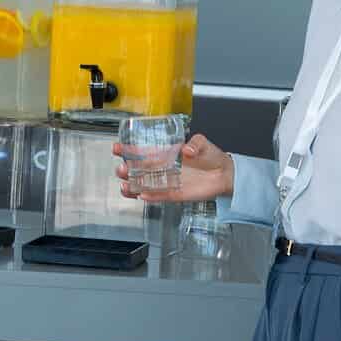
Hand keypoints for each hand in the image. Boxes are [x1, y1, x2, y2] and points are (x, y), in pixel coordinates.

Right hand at [114, 133, 232, 203]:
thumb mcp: (202, 143)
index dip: (129, 150)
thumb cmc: (211, 156)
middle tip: (121, 169)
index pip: (143, 152)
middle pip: (139, 170)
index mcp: (166, 154)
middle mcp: (163, 168)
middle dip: (127, 170)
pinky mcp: (175, 194)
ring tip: (125, 186)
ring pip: (145, 185)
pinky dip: (150, 197)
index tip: (117, 148)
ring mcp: (168, 182)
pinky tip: (141, 196)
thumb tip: (187, 150)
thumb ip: (195, 143)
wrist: (224, 174)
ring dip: (133, 186)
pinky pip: (159, 196)